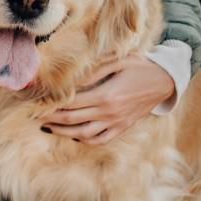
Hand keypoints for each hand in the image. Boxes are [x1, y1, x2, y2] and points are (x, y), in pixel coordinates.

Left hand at [41, 54, 173, 145]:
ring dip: (63, 132)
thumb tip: (70, 79)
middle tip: (34, 115)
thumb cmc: (139, 66)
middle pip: (73, 120)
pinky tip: (73, 134)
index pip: (71, 103)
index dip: (52, 104)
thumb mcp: (117, 61)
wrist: (166, 80)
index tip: (37, 101)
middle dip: (51, 118)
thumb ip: (92, 70)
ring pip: (84, 134)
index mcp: (106, 95)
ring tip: (48, 126)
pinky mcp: (123, 127)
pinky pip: (101, 139)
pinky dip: (85, 139)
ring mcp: (117, 123)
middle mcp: (110, 112)